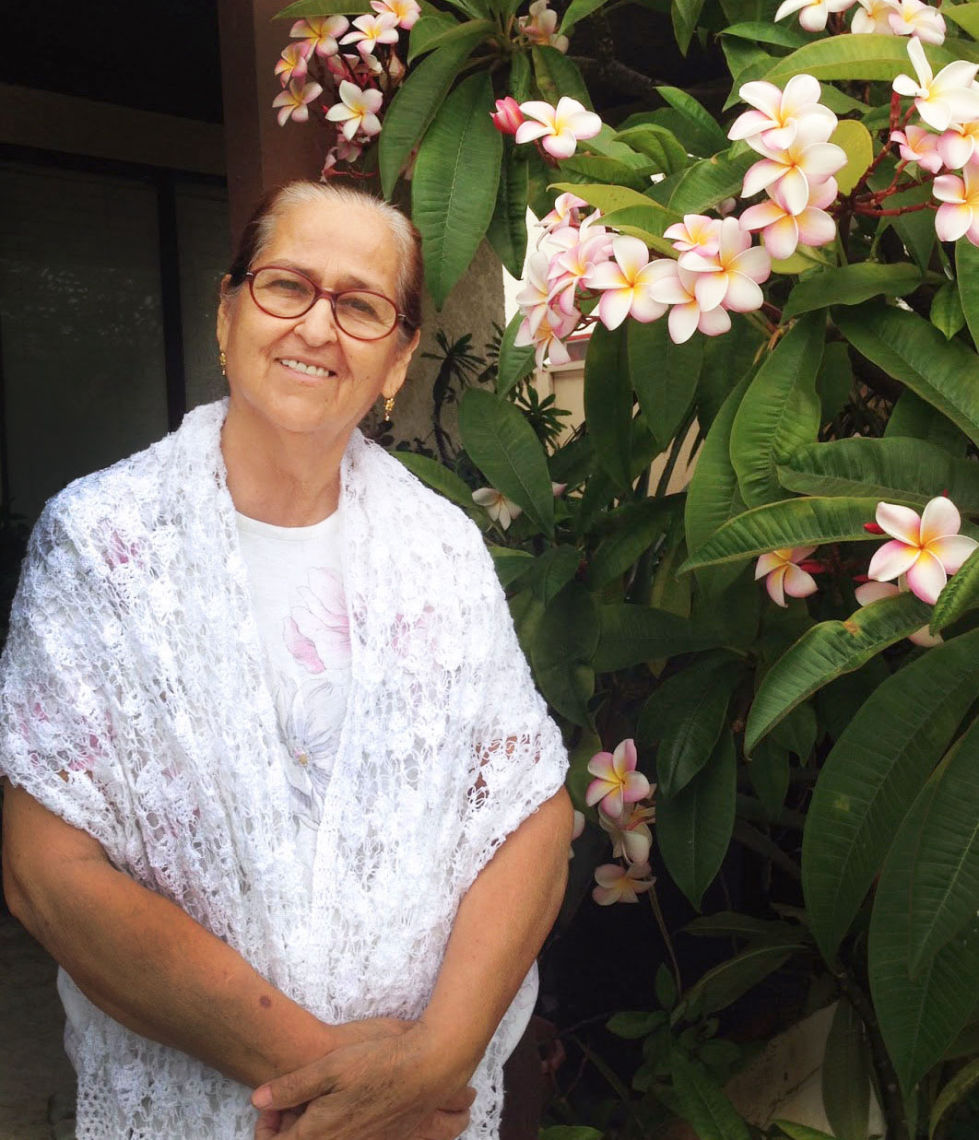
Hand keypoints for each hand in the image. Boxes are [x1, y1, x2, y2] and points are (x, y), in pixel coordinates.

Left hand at [251, 1022, 474, 1139]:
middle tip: (293, 1099)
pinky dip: (336, 1130)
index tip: (274, 1103)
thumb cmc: (377, 1063)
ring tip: (317, 1099)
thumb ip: (291, 1087)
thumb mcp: (329, 1067)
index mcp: (320, 1136)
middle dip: (289, 1126)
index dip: (266, 1127)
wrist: (426, 1070)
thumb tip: (257, 1099)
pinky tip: (343, 1104)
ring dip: (313, 1128)